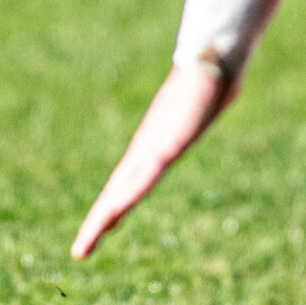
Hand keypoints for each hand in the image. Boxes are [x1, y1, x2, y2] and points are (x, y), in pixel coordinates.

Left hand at [71, 63, 238, 258]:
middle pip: (118, 190)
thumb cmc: (215, 72)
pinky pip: (142, 180)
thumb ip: (206, 106)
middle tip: (81, 250)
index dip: (116, 203)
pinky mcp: (164, 145)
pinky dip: (125, 200)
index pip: (130, 178)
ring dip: (103, 221)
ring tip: (84, 246)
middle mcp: (147, 146)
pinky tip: (111, 218)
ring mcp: (153, 146)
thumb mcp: (210, 100)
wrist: (212, 54)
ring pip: (122, 191)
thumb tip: (224, 86)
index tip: (105, 225)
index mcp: (157, 141)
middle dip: (101, 222)